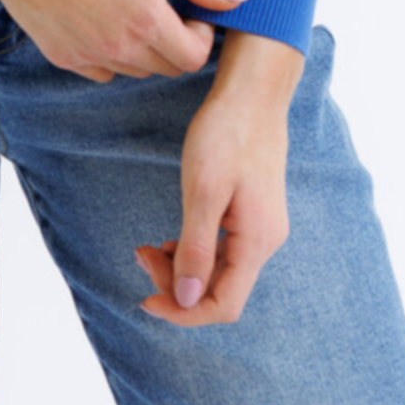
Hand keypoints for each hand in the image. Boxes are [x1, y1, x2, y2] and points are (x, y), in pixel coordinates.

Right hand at [0, 0, 248, 80]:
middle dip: (175, 42)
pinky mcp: (65, 60)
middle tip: (163, 7)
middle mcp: (122, 51)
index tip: (191, 11)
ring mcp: (92, 59)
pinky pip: (103, 70)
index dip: (201, 35)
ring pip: (136, 70)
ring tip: (129, 8)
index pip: (195, 58)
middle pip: (167, 67)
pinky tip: (100, 20)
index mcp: (148, 24)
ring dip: (144, 49)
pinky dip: (111, 54)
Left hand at [133, 73, 293, 325]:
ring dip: (182, 267)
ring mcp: (261, 227)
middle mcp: (265, 242)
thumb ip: (196, 248)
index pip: (223, 305)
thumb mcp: (204, 191)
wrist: (253, 93)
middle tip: (140, 255)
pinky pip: (223, 248)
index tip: (146, 300)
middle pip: (219, 289)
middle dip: (176, 284)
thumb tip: (187, 300)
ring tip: (148, 247)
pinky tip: (172, 238)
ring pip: (219, 269)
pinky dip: (194, 250)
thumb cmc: (227, 135)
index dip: (184, 311)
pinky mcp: (252, 212)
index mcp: (257, 242)